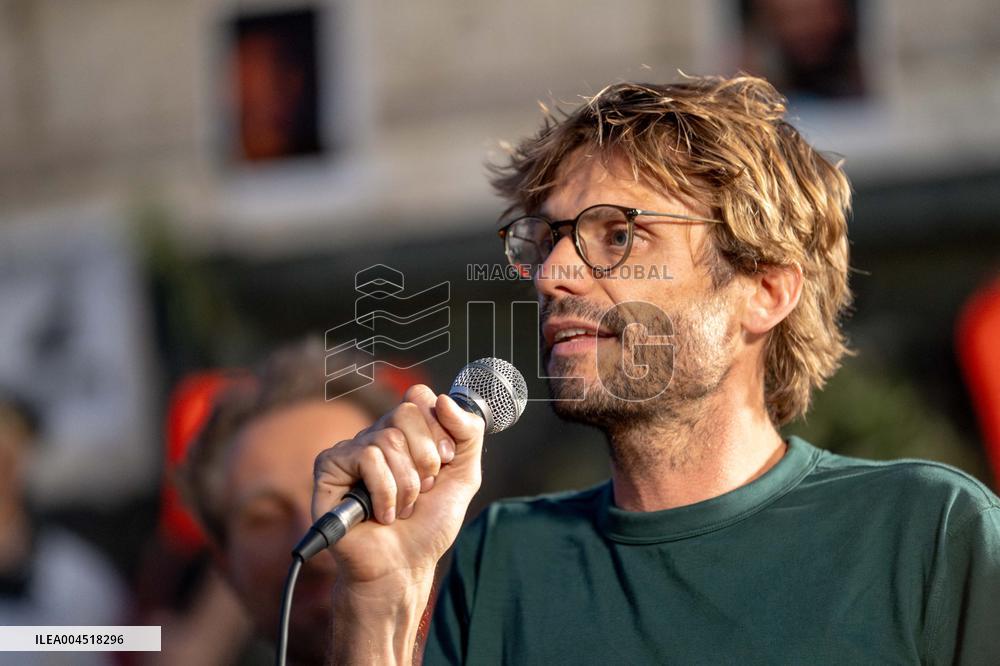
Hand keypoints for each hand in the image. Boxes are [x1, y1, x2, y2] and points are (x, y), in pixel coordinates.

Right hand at [311, 384, 484, 587]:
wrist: (404, 566)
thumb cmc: (428, 525)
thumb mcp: (464, 474)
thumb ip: (468, 432)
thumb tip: (443, 399)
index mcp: (404, 433)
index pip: (419, 398)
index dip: (438, 429)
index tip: (444, 460)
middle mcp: (375, 436)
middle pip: (406, 413)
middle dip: (425, 459)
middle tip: (423, 489)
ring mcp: (351, 451)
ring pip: (388, 439)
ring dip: (407, 485)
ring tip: (402, 508)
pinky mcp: (329, 468)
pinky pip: (366, 458)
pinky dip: (384, 492)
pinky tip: (382, 514)